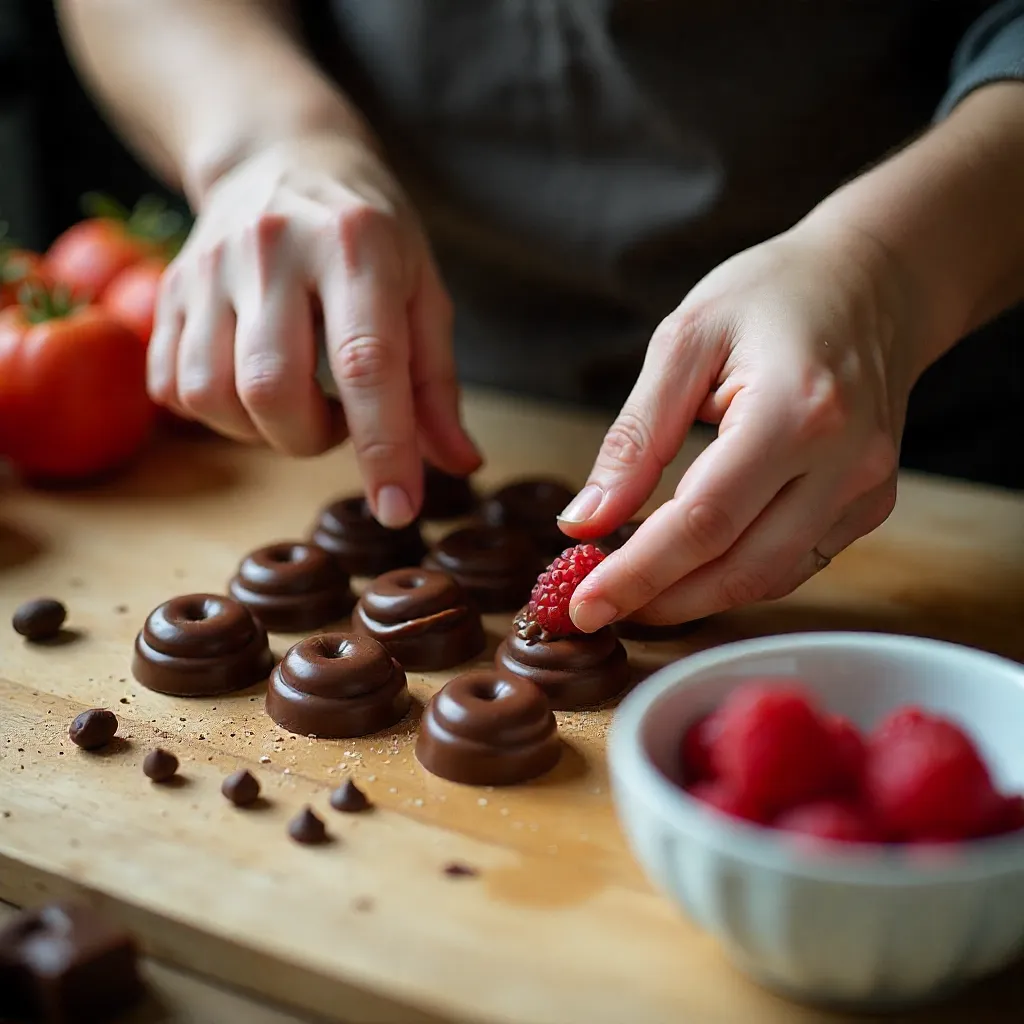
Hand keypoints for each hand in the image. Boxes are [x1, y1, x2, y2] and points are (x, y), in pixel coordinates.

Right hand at [148, 133, 480, 525]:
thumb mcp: (422, 290)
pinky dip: (217, 413)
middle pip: (273, 389)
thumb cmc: (368, 232)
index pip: (367, 364)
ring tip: (298, 397)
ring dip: (262, 430)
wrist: (280, 155)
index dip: (383, 449)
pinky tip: (251, 384)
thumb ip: (436, 384)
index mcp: (356, 246)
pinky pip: (172, 388)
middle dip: (311, 439)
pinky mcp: (167, 289)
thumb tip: (458, 464)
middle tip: (339, 419)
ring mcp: (209, 266)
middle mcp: (273, 249)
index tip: (399, 510)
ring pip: (212, 396)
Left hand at [559, 220, 918, 628]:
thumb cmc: (771, 295)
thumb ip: (635, 438)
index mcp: (796, 411)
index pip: (703, 521)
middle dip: (660, 599)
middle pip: (739, 568)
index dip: (638, 573)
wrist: (872, 282)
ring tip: (633, 591)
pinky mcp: (870, 504)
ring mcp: (867, 490)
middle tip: (596, 607)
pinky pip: (793, 562)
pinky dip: (734, 576)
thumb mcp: (684, 341)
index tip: (583, 605)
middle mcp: (846, 463)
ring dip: (694, 598)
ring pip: (768, 579)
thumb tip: (584, 520)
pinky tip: (688, 568)